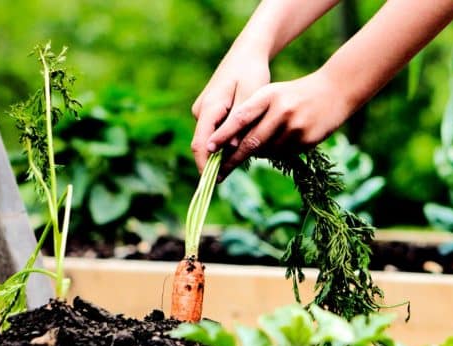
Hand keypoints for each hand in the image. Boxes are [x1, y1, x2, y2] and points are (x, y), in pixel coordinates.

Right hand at [191, 50, 269, 172]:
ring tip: (243, 162)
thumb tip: (232, 148)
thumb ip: (240, 123)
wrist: (247, 53)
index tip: (213, 184)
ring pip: (211, 139)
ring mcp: (204, 111)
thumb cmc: (252, 73)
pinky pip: (215, 131)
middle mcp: (202, 110)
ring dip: (223, 152)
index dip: (205, 166)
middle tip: (230, 179)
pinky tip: (242, 145)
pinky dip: (226, 141)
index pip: (201, 144)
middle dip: (215, 162)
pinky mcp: (210, 111)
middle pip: (204, 145)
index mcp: (210, 107)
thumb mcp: (250, 96)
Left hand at [204, 69, 352, 178]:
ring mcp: (296, 126)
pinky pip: (284, 154)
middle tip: (218, 172)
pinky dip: (277, 153)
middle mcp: (281, 110)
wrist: (335, 91)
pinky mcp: (308, 140)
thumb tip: (230, 144)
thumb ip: (253, 113)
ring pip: (267, 152)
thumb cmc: (295, 94)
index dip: (223, 134)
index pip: (241, 118)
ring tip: (265, 143)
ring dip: (259, 154)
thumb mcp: (272, 94)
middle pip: (252, 142)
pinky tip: (284, 140)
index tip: (209, 149)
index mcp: (268, 95)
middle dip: (233, 159)